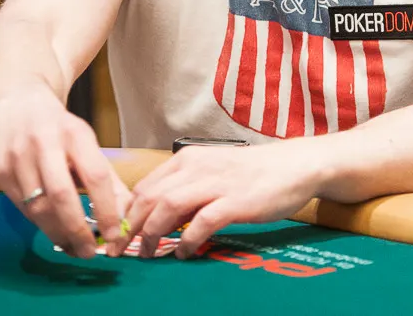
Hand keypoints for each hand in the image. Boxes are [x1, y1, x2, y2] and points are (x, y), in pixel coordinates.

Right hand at [0, 83, 132, 257]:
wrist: (15, 103)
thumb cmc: (59, 128)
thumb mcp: (87, 142)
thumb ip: (107, 179)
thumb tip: (126, 215)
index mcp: (75, 133)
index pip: (95, 176)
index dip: (107, 209)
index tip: (116, 234)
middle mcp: (44, 143)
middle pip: (61, 195)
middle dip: (77, 229)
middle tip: (90, 252)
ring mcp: (18, 157)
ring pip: (38, 207)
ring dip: (57, 233)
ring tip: (74, 247)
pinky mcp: (0, 172)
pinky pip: (22, 208)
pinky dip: (40, 224)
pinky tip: (53, 230)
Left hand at [125, 140, 323, 259]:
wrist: (294, 166)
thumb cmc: (252, 173)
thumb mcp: (211, 172)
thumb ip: (186, 191)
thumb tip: (160, 219)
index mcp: (187, 159)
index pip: (144, 186)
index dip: (126, 213)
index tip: (118, 235)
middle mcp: (196, 167)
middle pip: (149, 197)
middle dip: (130, 227)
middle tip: (123, 251)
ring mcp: (216, 183)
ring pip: (168, 206)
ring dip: (152, 233)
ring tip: (149, 253)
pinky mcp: (235, 201)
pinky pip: (202, 222)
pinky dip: (187, 240)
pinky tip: (183, 253)